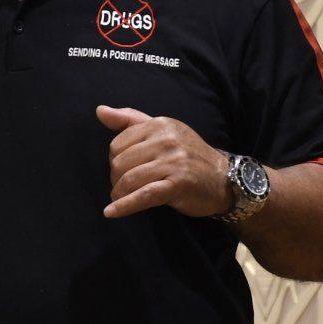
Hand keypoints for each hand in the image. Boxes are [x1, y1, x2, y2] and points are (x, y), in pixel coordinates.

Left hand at [95, 105, 231, 218]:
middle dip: (116, 178)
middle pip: (120, 162)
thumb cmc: (188, 155)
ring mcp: (173, 162)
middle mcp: (166, 140)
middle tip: (122, 187)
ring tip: (119, 199)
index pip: (118, 143)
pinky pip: (143, 195)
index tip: (122, 170)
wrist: (223, 178)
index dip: (114, 160)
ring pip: (129, 179)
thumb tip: (99, 111)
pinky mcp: (178, 184)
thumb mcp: (163, 130)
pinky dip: (124, 206)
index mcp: (160, 124)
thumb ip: (130, 120)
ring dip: (118, 194)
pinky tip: (111, 212)